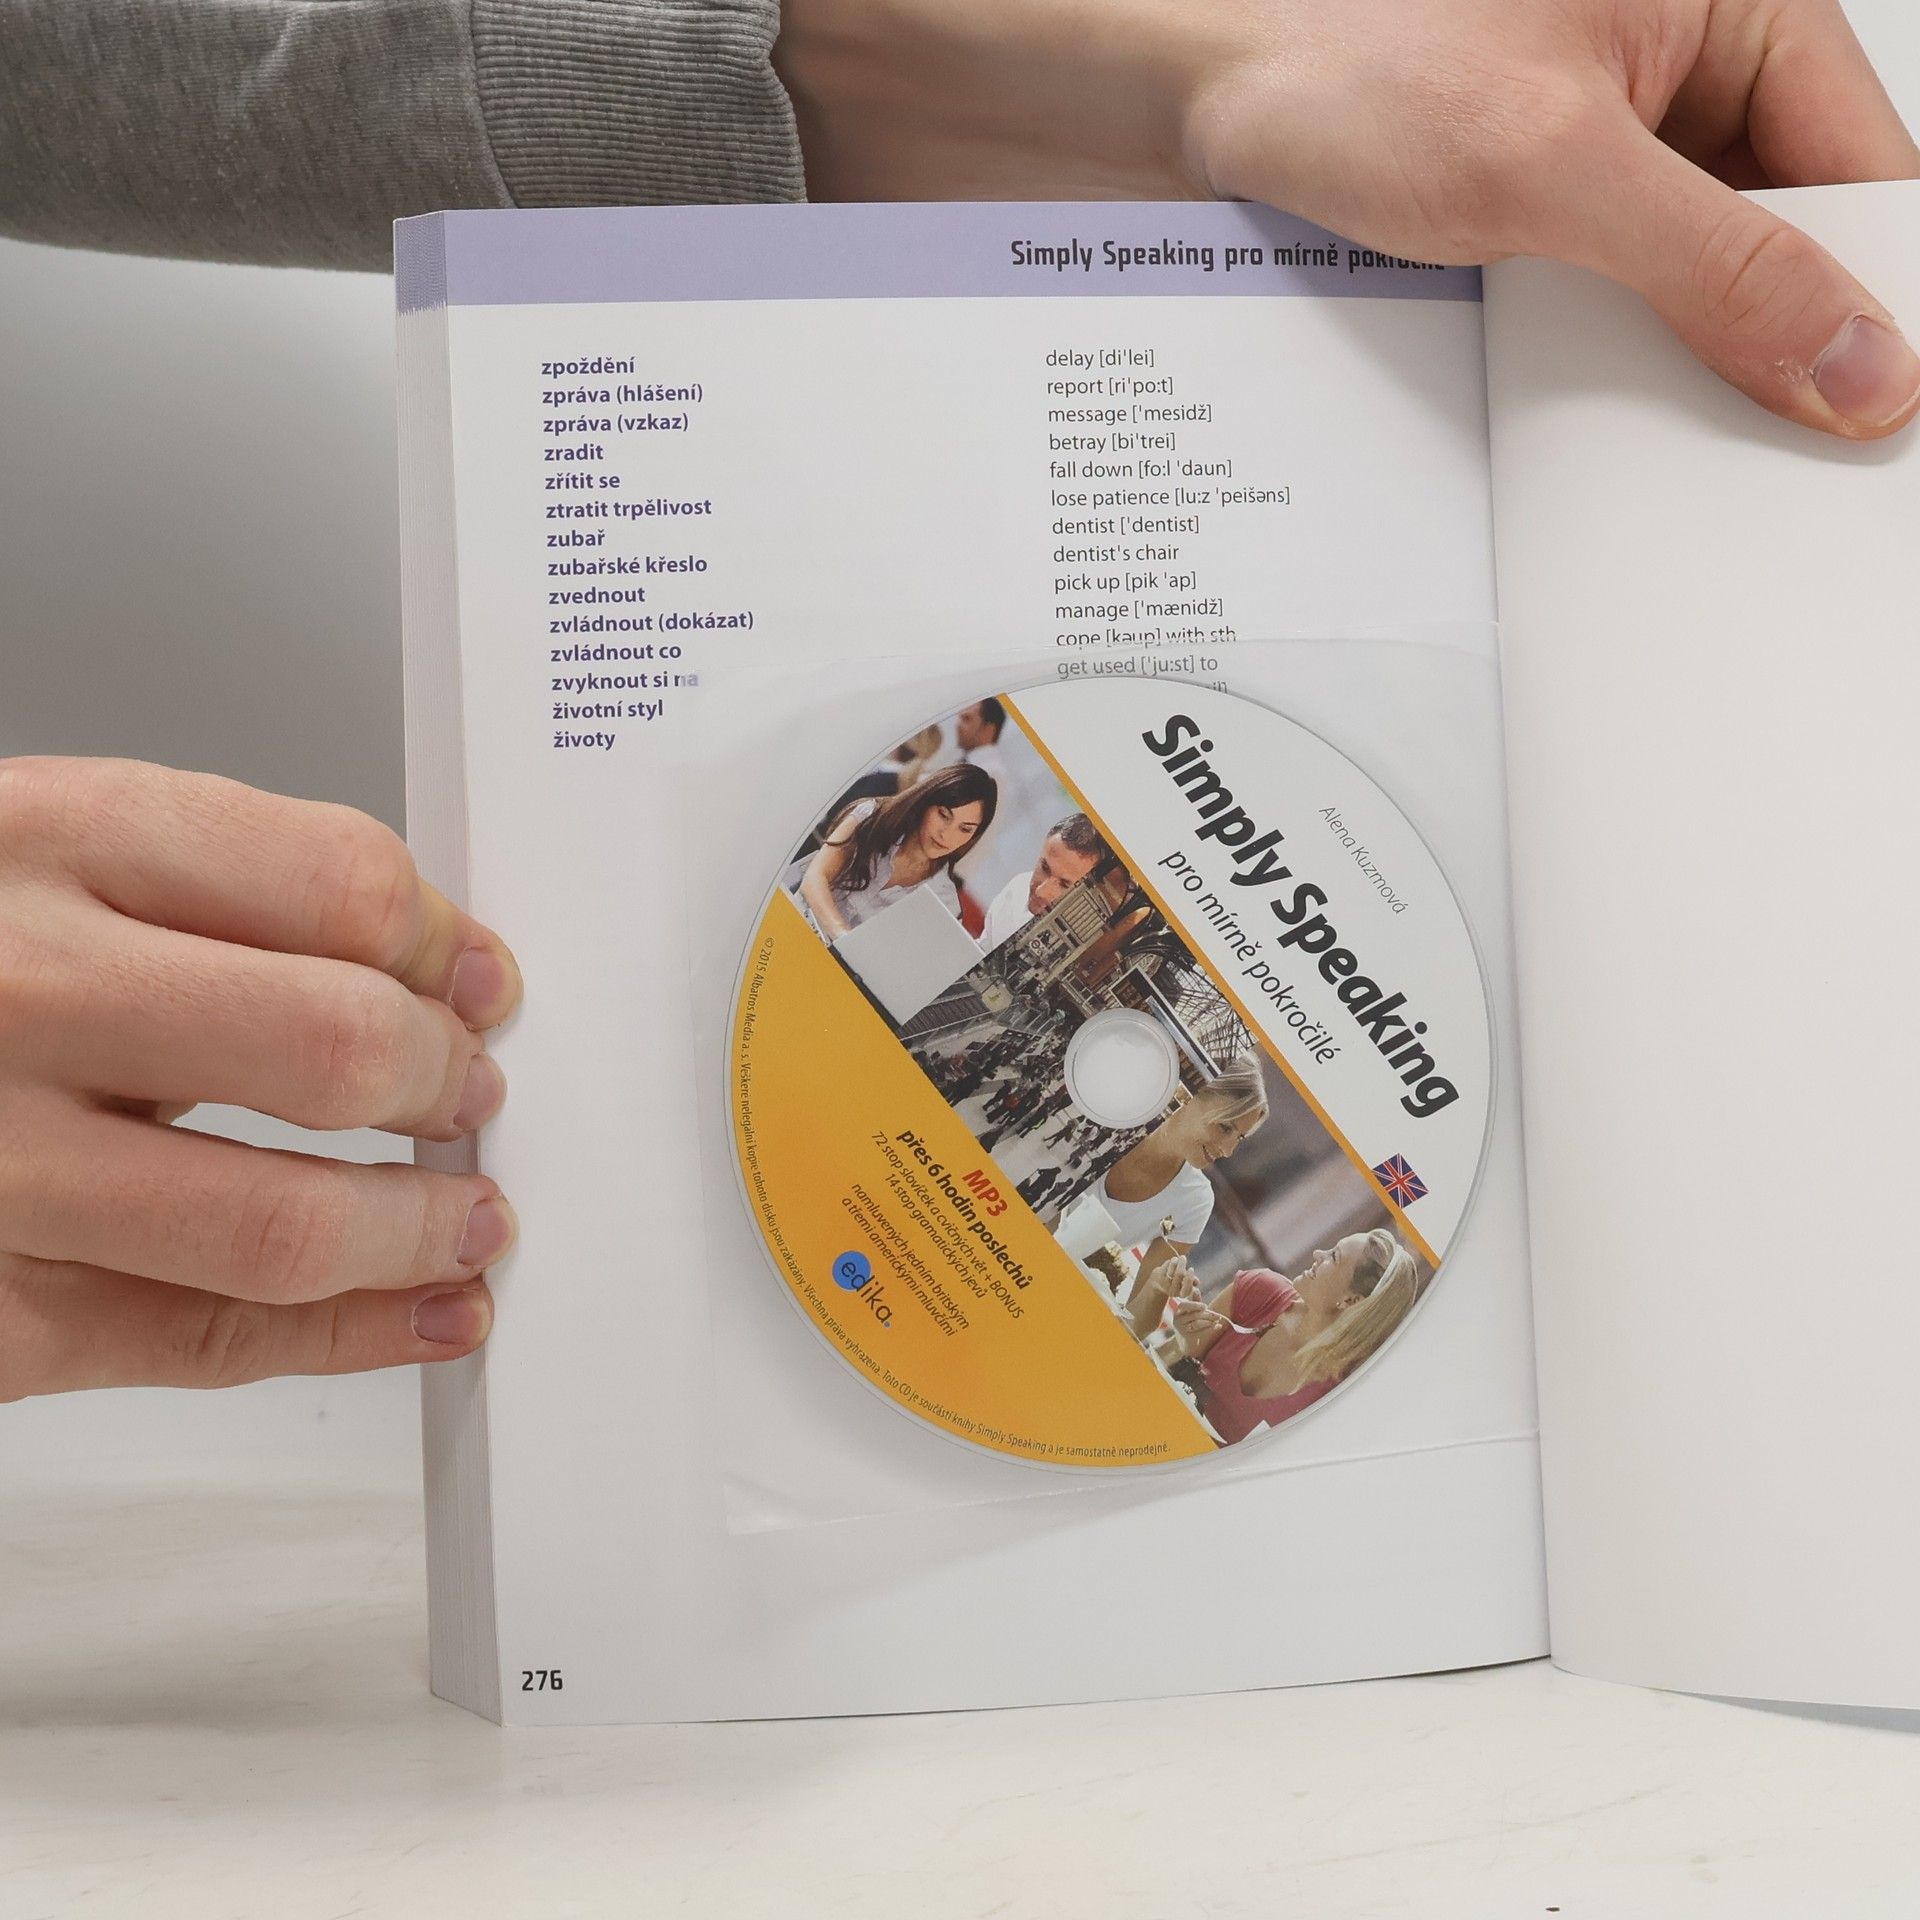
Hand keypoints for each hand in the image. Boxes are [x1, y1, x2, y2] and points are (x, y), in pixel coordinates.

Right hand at [0, 759, 521, 1400]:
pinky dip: (349, 1336)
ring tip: (474, 1219)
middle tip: (472, 1093)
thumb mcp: (30, 853)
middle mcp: (12, 994)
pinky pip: (205, 1340)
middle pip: (329, 1045)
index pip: (329, 881)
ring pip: (279, 1222)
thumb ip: (201, 889)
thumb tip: (423, 966)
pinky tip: (424, 1318)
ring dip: (421, 1228)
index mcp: (39, 842)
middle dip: (443, 1080)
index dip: (441, 940)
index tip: (479, 979)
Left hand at [779, 0, 1919, 436]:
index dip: (1872, 303)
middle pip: (1783, 234)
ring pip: (1691, 276)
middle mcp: (1679, 73)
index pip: (1861, 176)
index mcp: (1736, 11)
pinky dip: (1599, 357)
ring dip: (1677, 363)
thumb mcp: (1555, 167)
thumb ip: (1716, 267)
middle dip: (1770, 344)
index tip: (1867, 425)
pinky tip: (1583, 421)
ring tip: (1668, 454)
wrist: (1186, 80)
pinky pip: (1602, 293)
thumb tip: (1856, 362)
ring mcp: (1602, 142)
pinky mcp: (1529, 204)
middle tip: (1763, 465)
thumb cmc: (1346, 56)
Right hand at [1170, 1292, 1226, 1358]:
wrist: (1186, 1342)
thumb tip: (1196, 1289)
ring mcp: (1182, 1329)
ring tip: (1217, 1320)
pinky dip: (1211, 1328)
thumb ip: (1195, 1302)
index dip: (1195, 1304)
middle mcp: (1178, 1319)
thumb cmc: (1190, 1324)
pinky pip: (1201, 1331)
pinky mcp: (1187, 1337)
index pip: (1185, 1305)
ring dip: (1209, 1321)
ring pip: (1197, 1323)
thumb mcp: (1192, 1311)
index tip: (1205, 1306)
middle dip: (1207, 1314)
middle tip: (1216, 1315)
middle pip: (1193, 1314)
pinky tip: (1218, 1326)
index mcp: (1178, 1311)